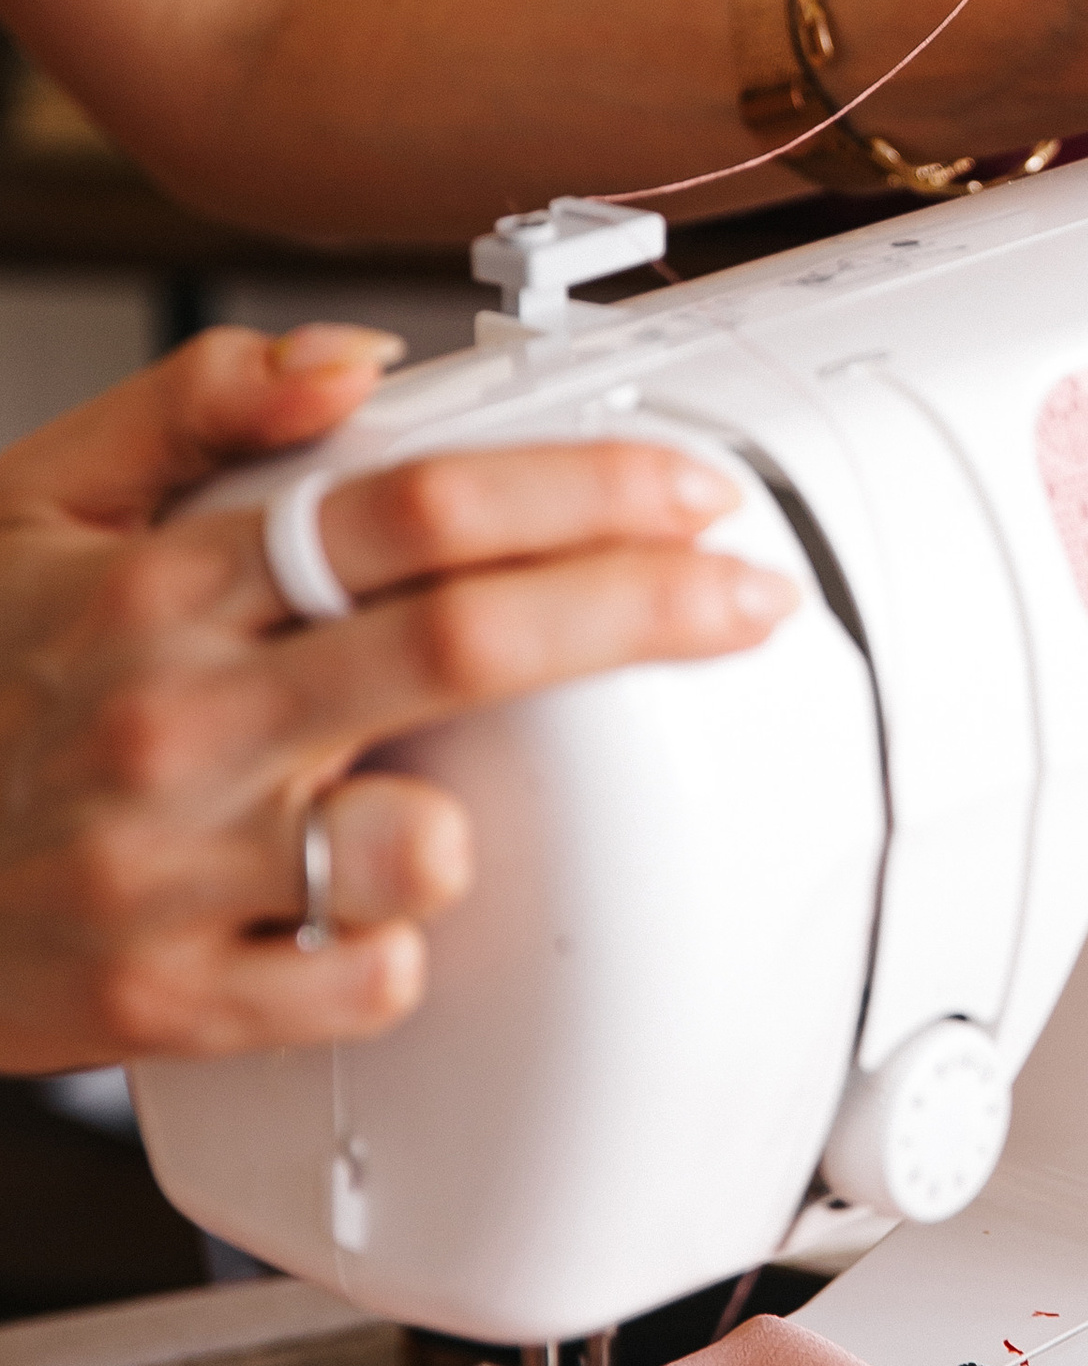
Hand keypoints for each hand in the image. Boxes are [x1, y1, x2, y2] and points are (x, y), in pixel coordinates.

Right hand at [0, 323, 795, 1074]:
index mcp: (159, 582)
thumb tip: (360, 360)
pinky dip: (396, 944)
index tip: (688, 491)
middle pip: (465, 644)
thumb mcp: (34, 502)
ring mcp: (175, 869)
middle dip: (639, 610)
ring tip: (458, 798)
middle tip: (739, 599)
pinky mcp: (172, 1006)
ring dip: (480, 817)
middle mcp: (177, 719)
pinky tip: (361, 906)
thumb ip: (199, 405)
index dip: (579, 490)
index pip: (407, 509)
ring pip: (421, 842)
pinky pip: (365, 982)